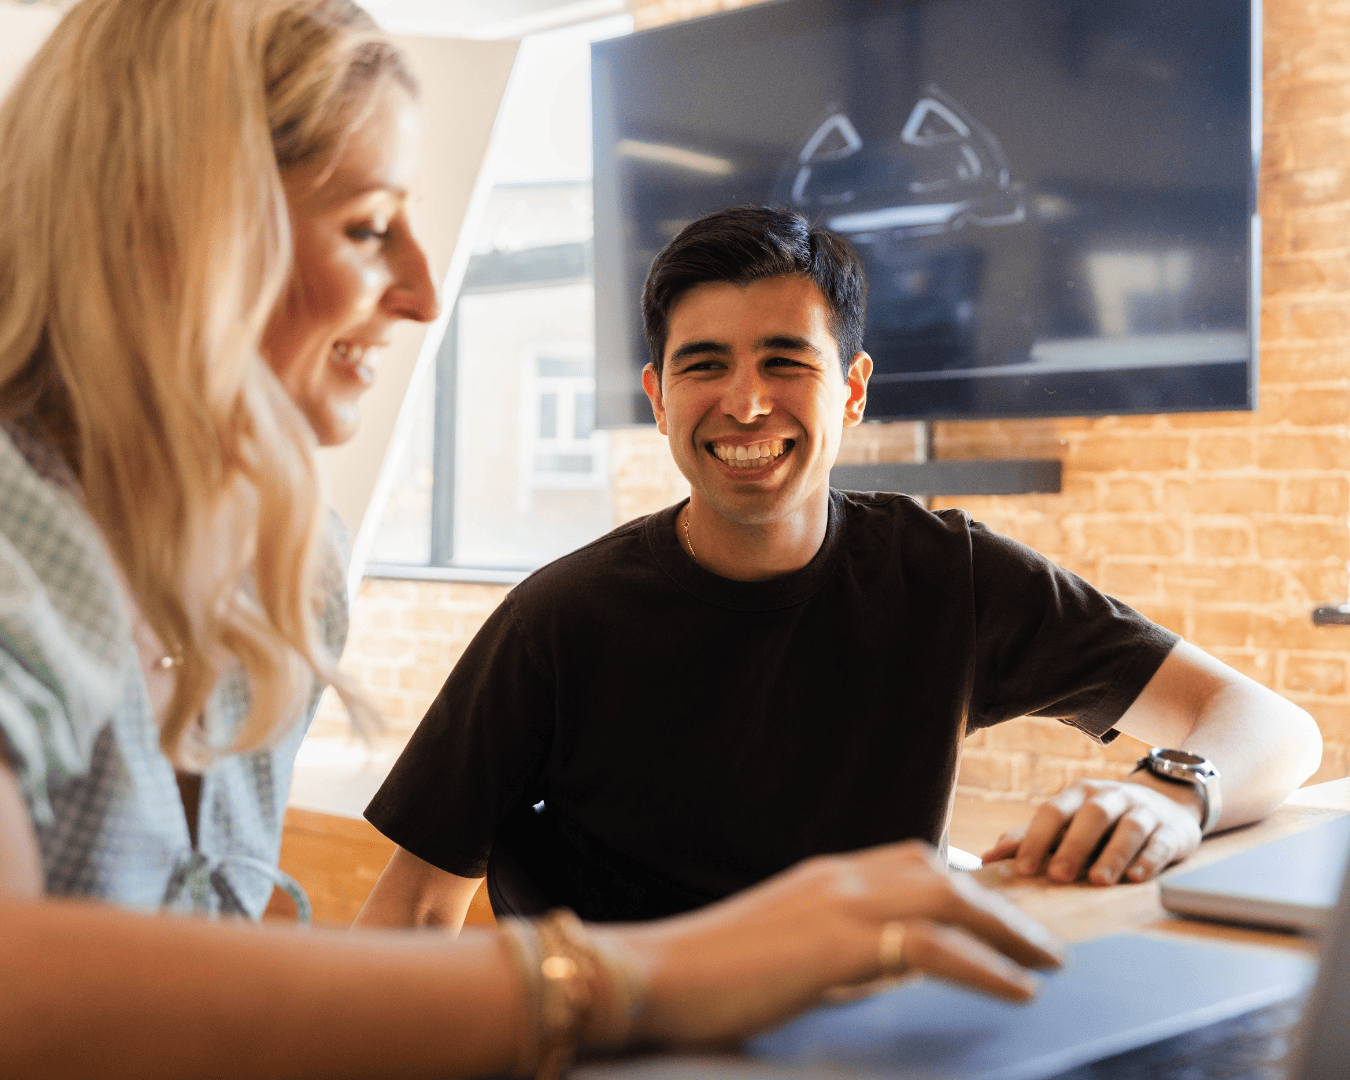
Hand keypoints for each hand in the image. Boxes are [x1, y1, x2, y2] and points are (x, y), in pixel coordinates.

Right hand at [608, 839, 1062, 1047]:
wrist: (655, 974)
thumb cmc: (708, 974)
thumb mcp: (782, 950)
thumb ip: (833, 949)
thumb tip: (881, 966)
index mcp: (825, 878)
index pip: (912, 861)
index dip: (964, 884)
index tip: (999, 912)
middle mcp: (840, 878)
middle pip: (941, 875)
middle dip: (999, 907)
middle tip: (1039, 943)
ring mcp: (840, 904)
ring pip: (949, 900)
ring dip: (1006, 931)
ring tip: (1045, 964)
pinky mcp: (839, 943)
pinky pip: (932, 948)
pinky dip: (985, 967)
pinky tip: (1017, 990)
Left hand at [981, 777, 1203, 885]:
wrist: (1166, 803)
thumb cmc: (1102, 821)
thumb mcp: (1067, 822)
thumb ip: (1030, 838)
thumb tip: (988, 859)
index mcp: (1077, 794)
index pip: (1052, 812)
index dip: (1035, 839)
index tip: (1021, 870)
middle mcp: (1109, 797)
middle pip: (1090, 816)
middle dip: (1073, 847)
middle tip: (1058, 877)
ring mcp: (1143, 810)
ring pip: (1128, 828)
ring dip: (1112, 854)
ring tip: (1100, 881)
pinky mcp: (1171, 829)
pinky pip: (1160, 842)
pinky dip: (1148, 860)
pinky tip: (1136, 878)